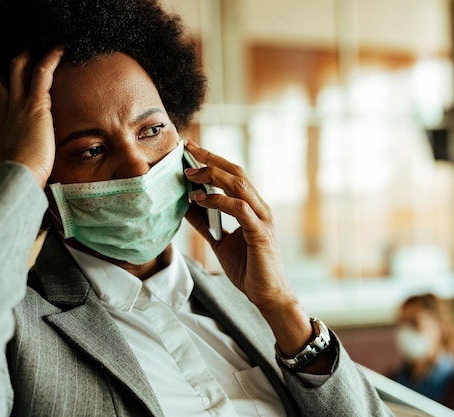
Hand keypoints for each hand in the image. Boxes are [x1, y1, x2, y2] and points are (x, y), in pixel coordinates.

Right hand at [0, 47, 64, 186]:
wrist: (18, 177)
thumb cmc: (21, 179)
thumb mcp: (20, 169)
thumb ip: (25, 166)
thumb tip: (35, 178)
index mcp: (2, 127)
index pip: (1, 102)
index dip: (5, 91)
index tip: (12, 86)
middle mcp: (6, 112)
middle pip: (3, 79)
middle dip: (12, 66)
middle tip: (23, 55)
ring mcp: (17, 105)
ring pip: (18, 69)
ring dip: (28, 55)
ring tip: (42, 46)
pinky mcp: (36, 104)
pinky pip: (42, 72)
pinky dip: (51, 57)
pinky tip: (62, 48)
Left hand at [184, 142, 317, 360]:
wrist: (267, 294)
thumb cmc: (248, 268)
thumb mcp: (219, 241)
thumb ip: (205, 223)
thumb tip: (186, 206)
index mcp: (252, 207)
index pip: (233, 175)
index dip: (213, 159)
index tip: (191, 149)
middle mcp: (259, 207)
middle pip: (236, 172)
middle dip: (211, 158)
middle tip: (188, 150)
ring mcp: (262, 218)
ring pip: (239, 185)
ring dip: (212, 176)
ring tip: (190, 175)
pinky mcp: (260, 233)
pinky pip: (239, 209)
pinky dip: (219, 201)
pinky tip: (201, 200)